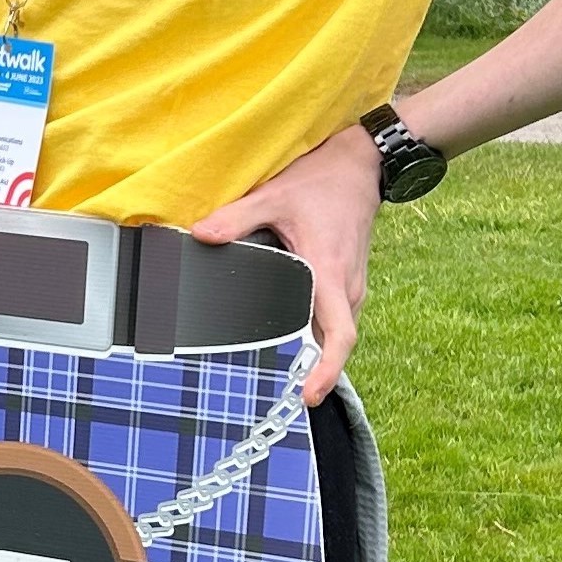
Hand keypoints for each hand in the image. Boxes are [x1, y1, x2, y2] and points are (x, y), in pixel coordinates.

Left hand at [190, 121, 382, 405]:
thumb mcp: (274, 197)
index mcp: (331, 274)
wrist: (361, 165)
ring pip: (335, 331)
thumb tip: (200, 236)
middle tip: (283, 396)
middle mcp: (347, 288)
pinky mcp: (348, 281)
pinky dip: (319, 332)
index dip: (326, 370)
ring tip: (287, 375)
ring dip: (317, 352)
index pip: (339, 336)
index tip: (308, 396)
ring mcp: (351, 286)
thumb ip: (236, 218)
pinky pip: (335, 317)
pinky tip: (293, 337)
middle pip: (335, 342)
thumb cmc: (322, 182)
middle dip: (314, 371)